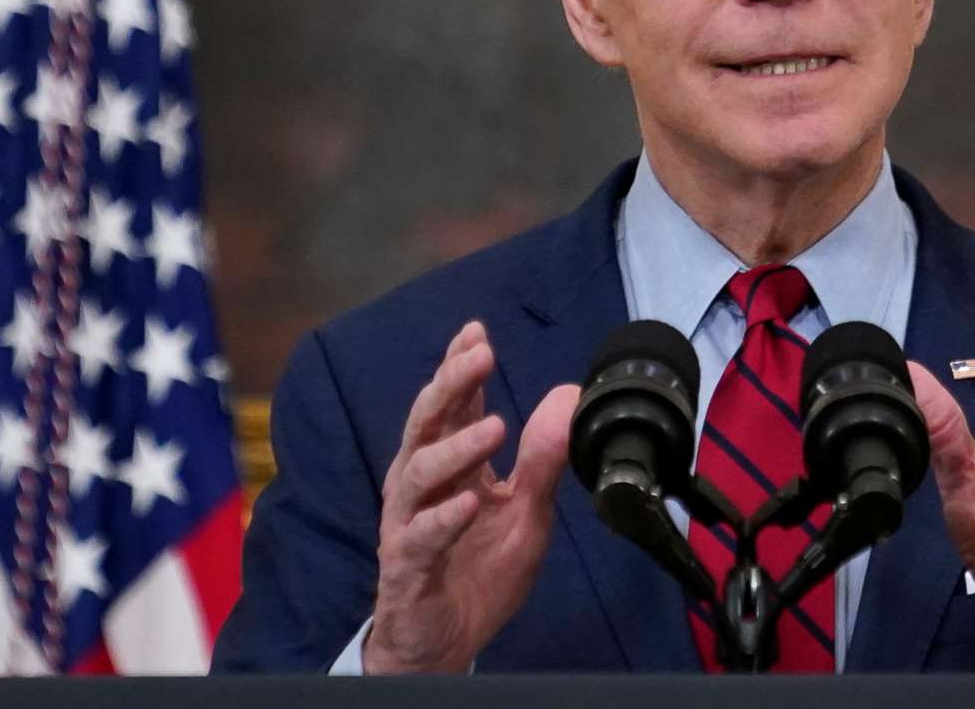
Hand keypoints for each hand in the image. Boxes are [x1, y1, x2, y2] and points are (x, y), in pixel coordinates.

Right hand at [363, 321, 577, 673]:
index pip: (452, 407)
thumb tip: (567, 400)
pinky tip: (470, 503)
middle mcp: (422, 486)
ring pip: (419, 472)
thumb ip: (543, 462)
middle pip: (428, 423)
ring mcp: (409, 523)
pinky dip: (445, 518)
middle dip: (451, 385)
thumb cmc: (478, 574)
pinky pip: (420, 536)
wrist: (445, 644)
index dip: (460, 368)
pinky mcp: (407, 564)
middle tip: (479, 355)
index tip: (476, 331)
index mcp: (450, 468)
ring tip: (495, 427)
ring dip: (457, 446)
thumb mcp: (527, 515)